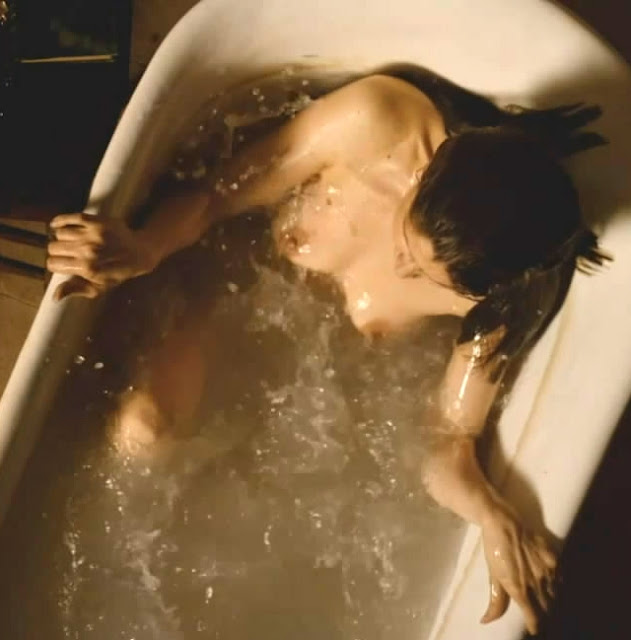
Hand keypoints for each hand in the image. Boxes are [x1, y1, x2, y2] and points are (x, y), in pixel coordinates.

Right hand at [47, 213, 157, 299]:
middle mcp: (88, 251)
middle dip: (57, 252)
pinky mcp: (97, 221)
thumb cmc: (117, 273)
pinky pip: (69, 218)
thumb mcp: (99, 287)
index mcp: (87, 269)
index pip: (53, 264)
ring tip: (71, 242)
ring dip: (62, 238)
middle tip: (66, 254)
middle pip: (54, 248)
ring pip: (60, 233)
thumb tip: (54, 296)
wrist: (139, 253)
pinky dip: (60, 220)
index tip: (61, 265)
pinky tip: (57, 225)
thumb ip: (76, 290)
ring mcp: (93, 234)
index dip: (55, 265)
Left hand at [480, 500, 556, 634]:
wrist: (501, 522)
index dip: (533, 625)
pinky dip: (557, 582)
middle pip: (546, 608)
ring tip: (544, 598)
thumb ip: (495, 602)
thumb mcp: (493, 576)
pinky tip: (551, 580)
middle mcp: (536, 582)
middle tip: (536, 611)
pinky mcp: (552, 556)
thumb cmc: (494, 549)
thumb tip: (486, 621)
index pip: (534, 618)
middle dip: (542, 612)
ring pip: (555, 593)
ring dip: (550, 598)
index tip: (532, 627)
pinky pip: (560, 576)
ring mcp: (546, 569)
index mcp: (520, 589)